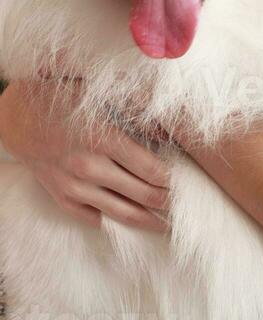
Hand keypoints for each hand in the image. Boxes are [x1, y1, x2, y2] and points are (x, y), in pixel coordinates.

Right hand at [0, 77, 170, 232]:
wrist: (16, 116)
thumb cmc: (62, 97)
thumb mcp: (99, 94)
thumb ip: (135, 110)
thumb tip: (167, 129)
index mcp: (104, 139)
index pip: (150, 169)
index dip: (172, 179)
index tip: (188, 182)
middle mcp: (91, 167)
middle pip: (142, 194)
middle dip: (167, 202)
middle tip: (186, 207)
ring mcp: (75, 187)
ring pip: (122, 213)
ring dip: (148, 220)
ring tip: (168, 224)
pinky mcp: (62, 198)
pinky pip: (94, 217)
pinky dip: (115, 220)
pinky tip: (132, 220)